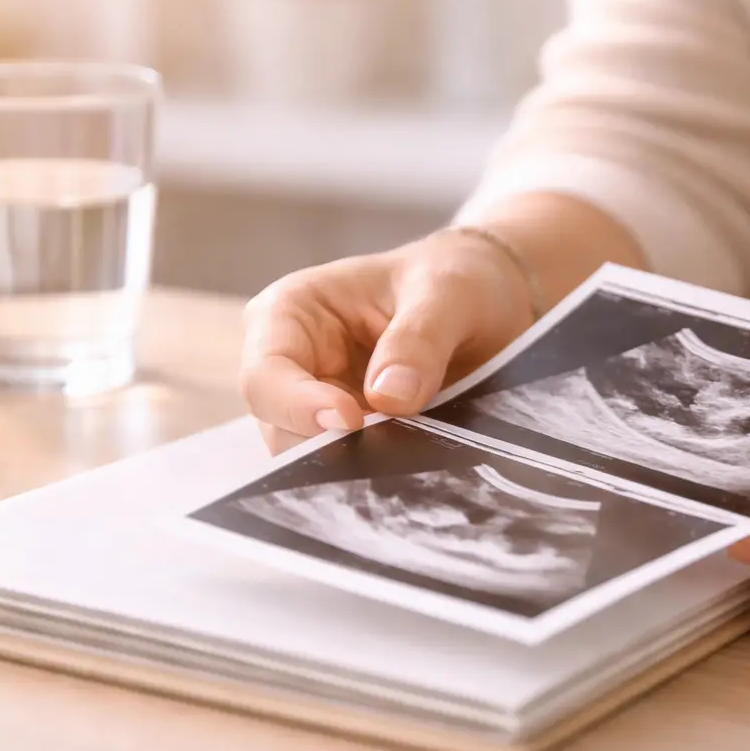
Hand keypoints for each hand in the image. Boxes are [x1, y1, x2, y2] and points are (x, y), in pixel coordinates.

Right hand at [240, 230, 534, 453]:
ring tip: (411, 456)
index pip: (265, 374)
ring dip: (358, 464)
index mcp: (289, 312)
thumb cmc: (451, 277)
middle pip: (280, 428)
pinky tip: (414, 470)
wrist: (484, 298)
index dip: (298, 405)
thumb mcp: (447, 292)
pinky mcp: (349, 437)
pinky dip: (378, 473)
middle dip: (331, 446)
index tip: (352, 421)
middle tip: (392, 452)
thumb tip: (389, 398)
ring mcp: (317, 405)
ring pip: (311, 458)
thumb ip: (419, 338)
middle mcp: (291, 364)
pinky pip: (350, 469)